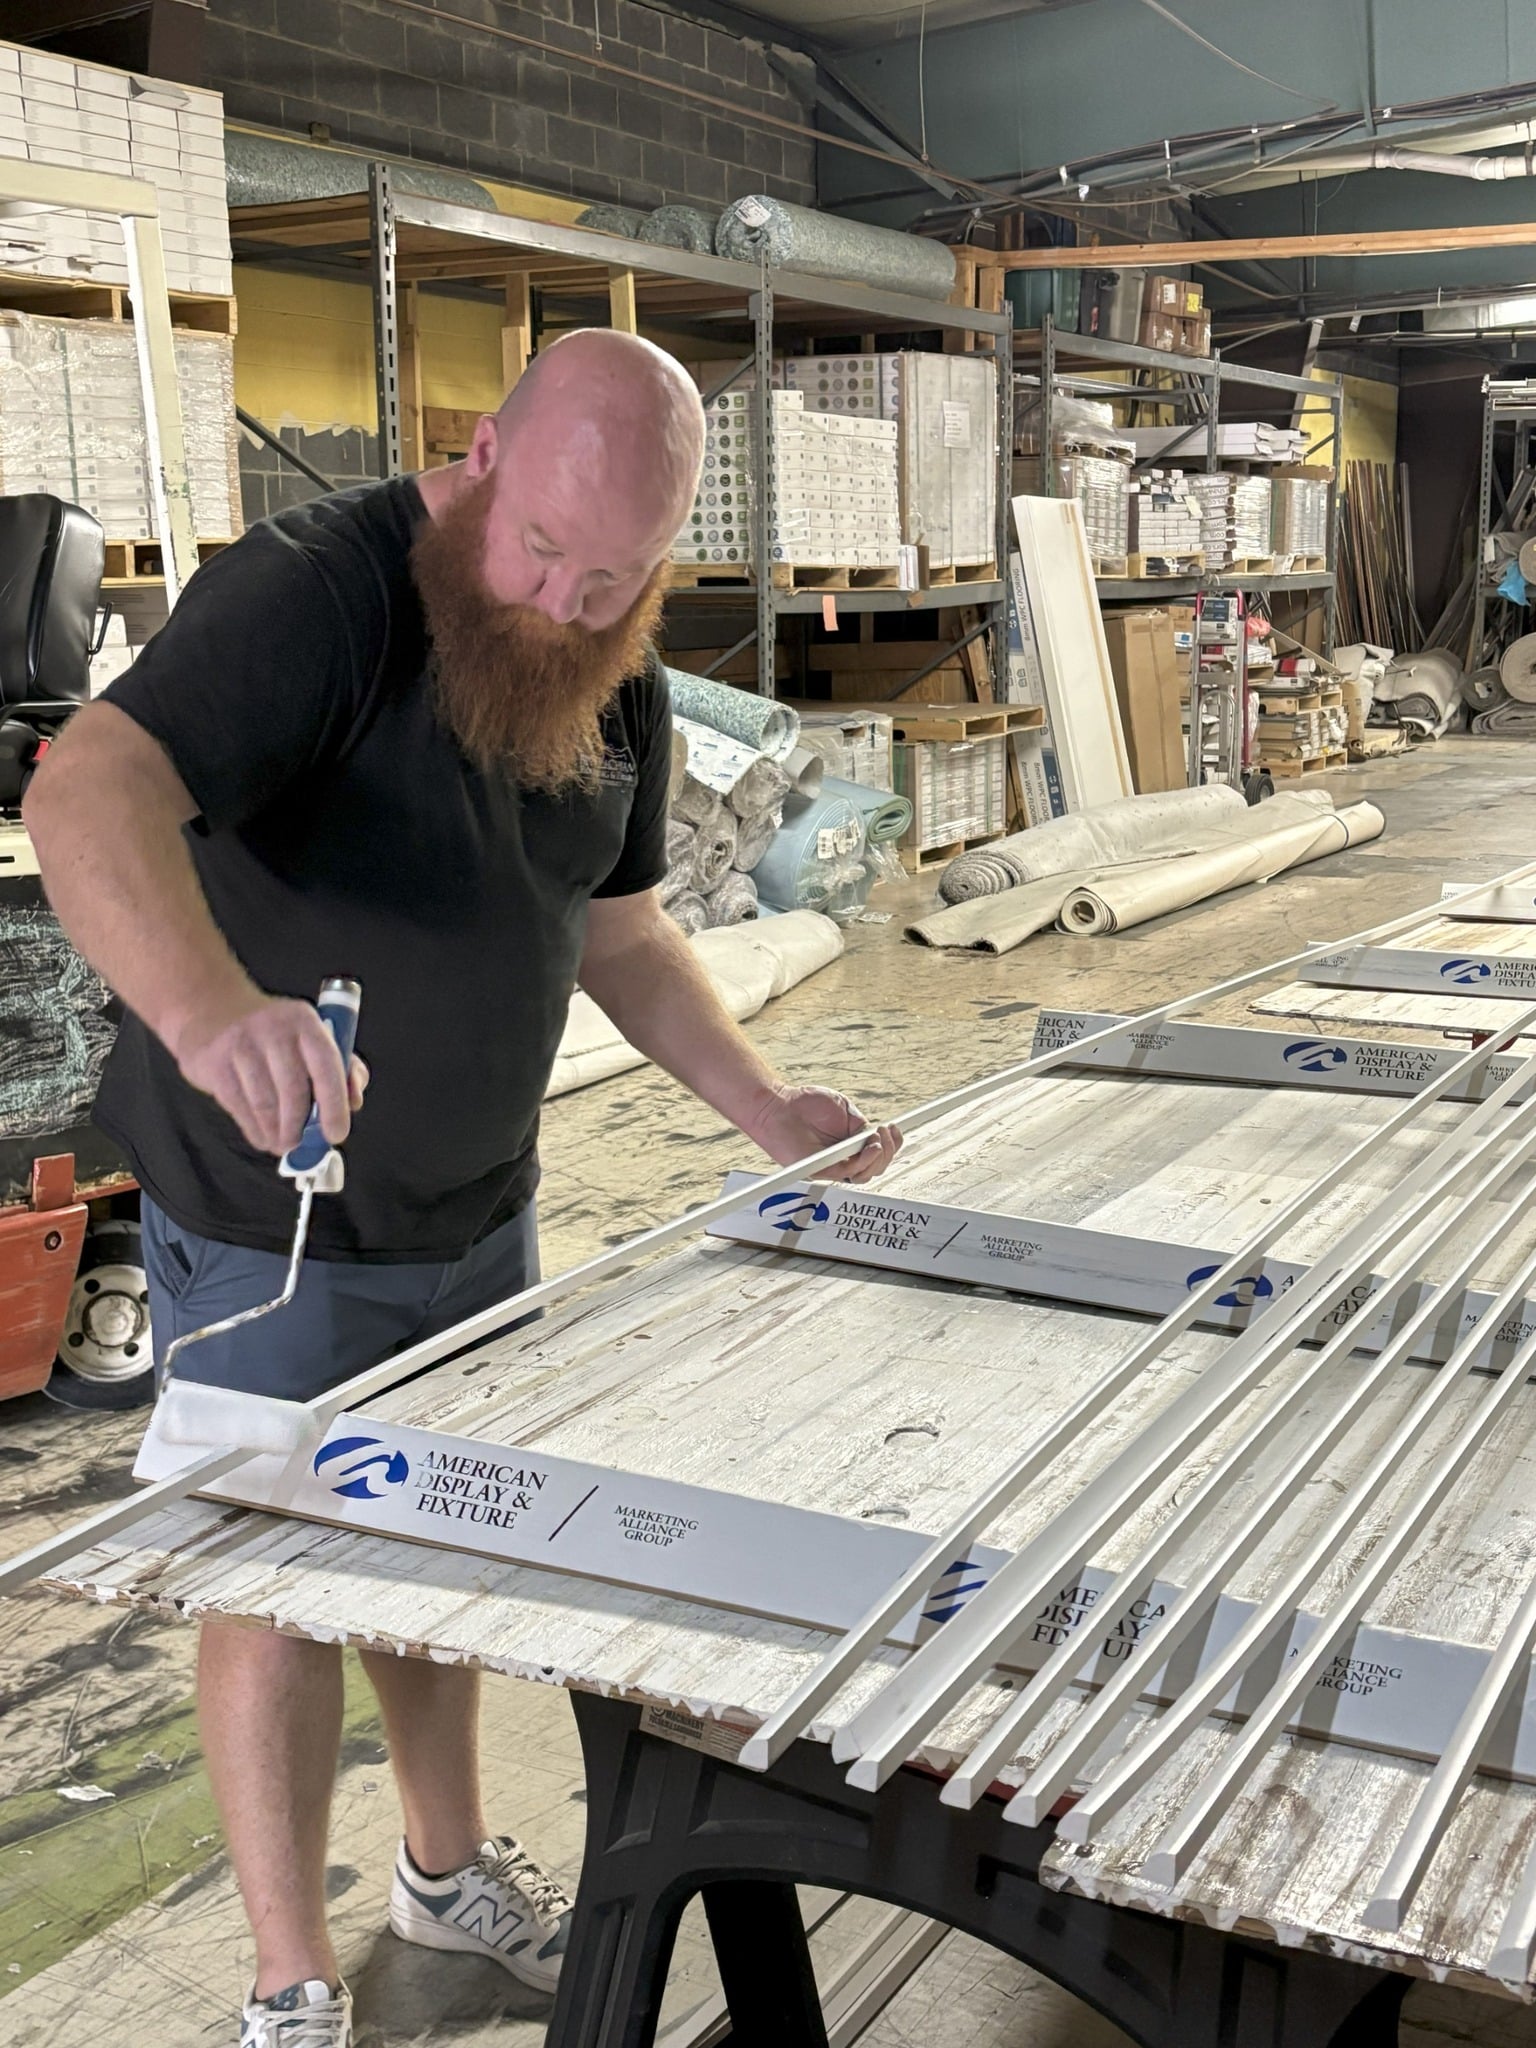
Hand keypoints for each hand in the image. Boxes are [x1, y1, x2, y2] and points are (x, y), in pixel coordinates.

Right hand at [171, 992, 367, 1156]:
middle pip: (293, 1091)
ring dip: (276, 1132)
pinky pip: (238, 1106)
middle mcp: (273, 1028)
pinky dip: (253, 1129)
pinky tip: (261, 1135)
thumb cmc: (273, 1032)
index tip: (336, 1134)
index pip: (326, 1065)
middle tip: (301, 1146)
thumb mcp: (312, 1036)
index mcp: (305, 1021)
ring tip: (281, 1143)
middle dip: (299, 1127)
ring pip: (264, 1104)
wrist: (212, 1008)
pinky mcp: (213, 1062)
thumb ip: (342, 1067)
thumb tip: (354, 1101)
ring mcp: (240, 1044)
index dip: (334, 1105)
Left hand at [743, 1082, 901, 1185]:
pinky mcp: (819, 1170)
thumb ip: (860, 1123)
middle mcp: (843, 1158)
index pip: (878, 1153)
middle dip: (888, 1152)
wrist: (779, 1105)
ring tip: (877, 1141)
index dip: (892, 1145)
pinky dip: (861, 1161)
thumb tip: (875, 1135)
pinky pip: (845, 1172)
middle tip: (886, 1134)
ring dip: (877, 1158)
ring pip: (864, 1174)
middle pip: (875, 1167)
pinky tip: (868, 1147)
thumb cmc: (805, 1104)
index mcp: (851, 1144)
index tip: (896, 1129)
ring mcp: (832, 1166)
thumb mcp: (844, 1108)